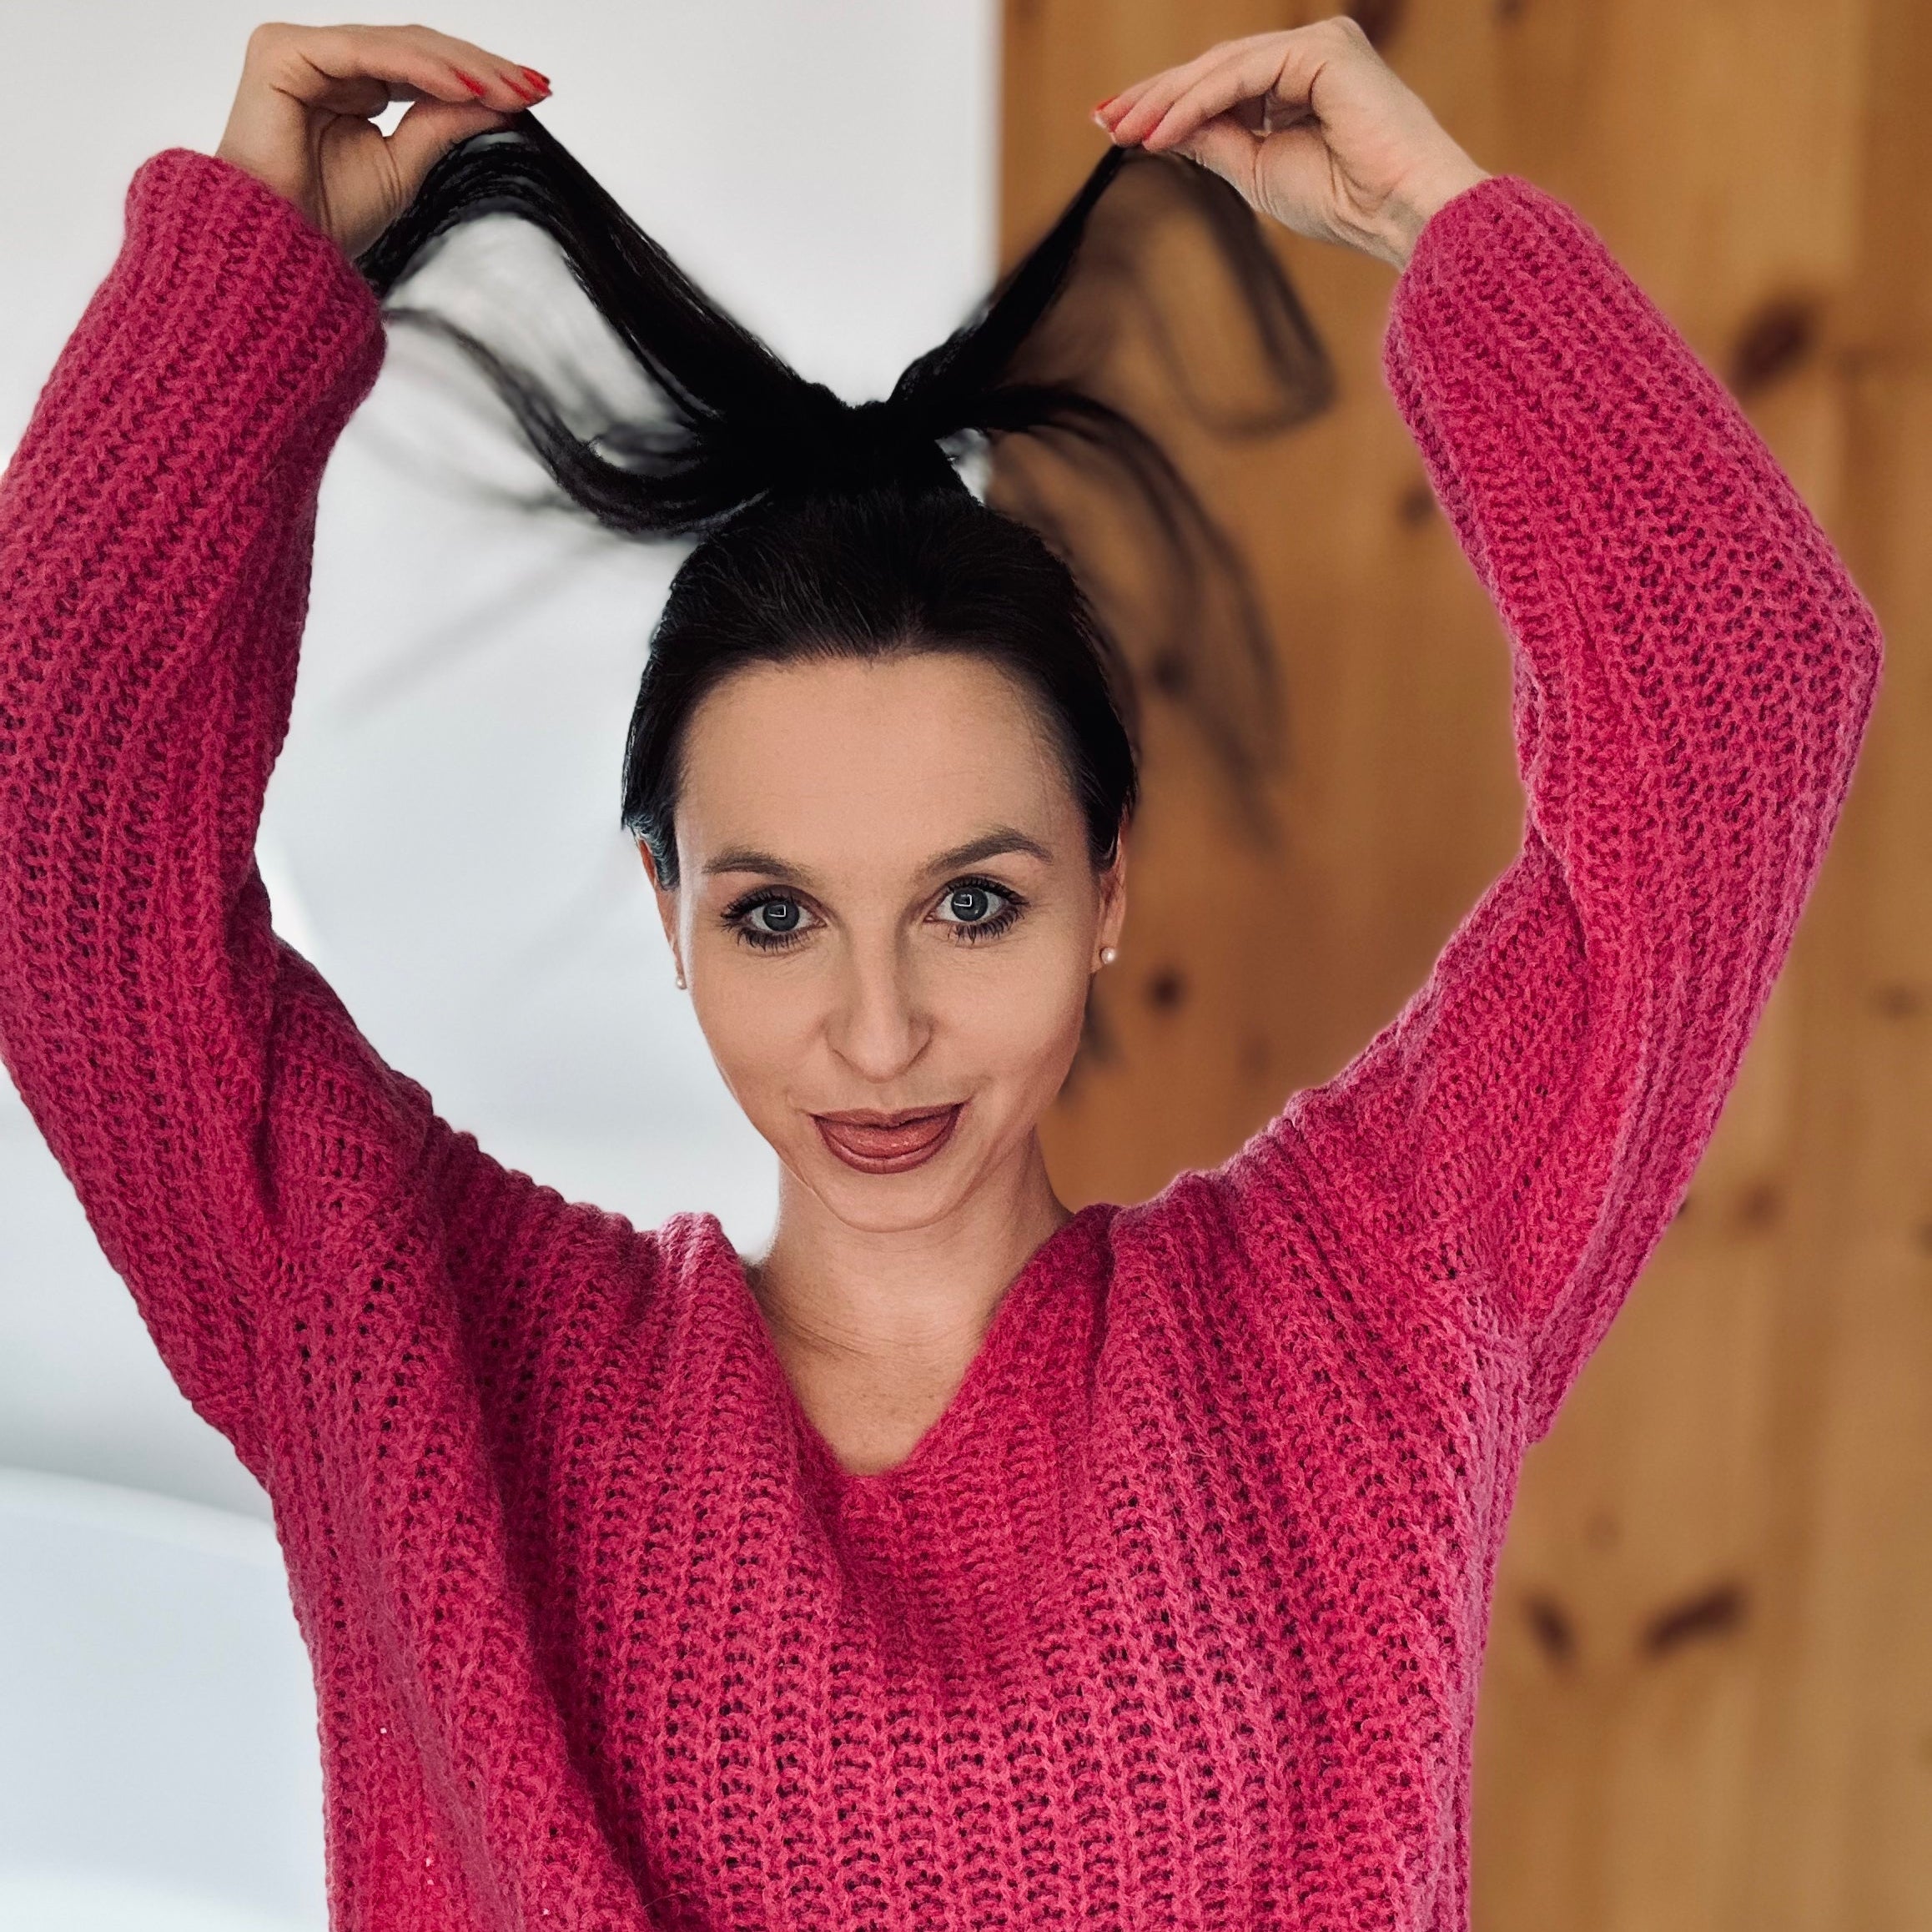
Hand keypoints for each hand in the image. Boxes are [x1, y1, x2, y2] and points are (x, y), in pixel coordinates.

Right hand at [215, 22, 551, 260]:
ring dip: (463, 67)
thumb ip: (444, 123)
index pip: (424, 67)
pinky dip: (422, 68)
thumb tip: (501, 99)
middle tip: (536, 86)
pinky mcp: (282, 51)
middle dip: (481, 68)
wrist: (279, 251)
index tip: (535, 93)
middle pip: (417, 48)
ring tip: (511, 89)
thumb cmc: (326, 218)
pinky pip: (367, 52)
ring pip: (399, 44)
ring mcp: (300, 48)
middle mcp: (325, 58)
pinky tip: (467, 87)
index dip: (480, 77)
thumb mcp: (406, 166)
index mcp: (349, 82)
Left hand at [1095, 17, 1488, 270]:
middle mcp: (1312, 53)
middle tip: (1104, 119)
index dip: (1166, 104)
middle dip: (1155, 96)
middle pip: (1215, 69)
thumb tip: (1162, 130)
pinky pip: (1242, 75)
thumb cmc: (1344, 203)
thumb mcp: (1257, 170)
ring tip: (1123, 131)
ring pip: (1223, 68)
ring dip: (1167, 101)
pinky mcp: (1323, 48)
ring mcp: (1319, 44)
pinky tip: (1160, 133)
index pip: (1220, 85)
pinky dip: (1197, 103)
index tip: (1113, 124)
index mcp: (1301, 82)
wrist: (1399, 215)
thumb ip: (1214, 141)